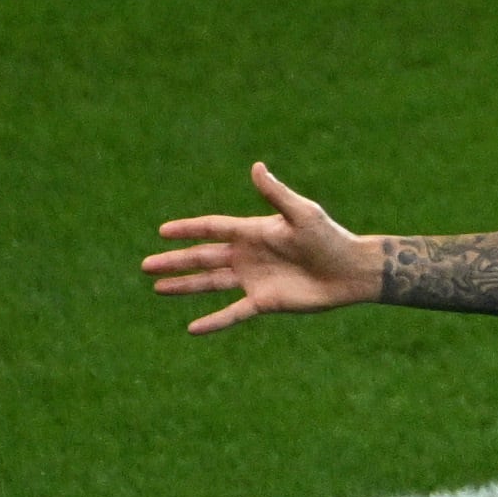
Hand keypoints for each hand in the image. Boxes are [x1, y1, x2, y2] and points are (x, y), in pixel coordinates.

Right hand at [141, 162, 379, 333]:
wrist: (351, 271)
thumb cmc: (330, 237)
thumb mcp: (302, 214)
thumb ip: (276, 194)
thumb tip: (256, 167)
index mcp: (252, 231)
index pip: (211, 229)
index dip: (187, 230)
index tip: (162, 231)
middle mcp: (247, 255)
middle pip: (202, 257)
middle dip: (175, 261)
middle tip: (146, 265)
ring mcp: (253, 279)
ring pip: (210, 283)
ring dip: (184, 286)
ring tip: (158, 288)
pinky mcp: (264, 302)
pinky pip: (233, 313)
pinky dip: (214, 321)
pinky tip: (192, 329)